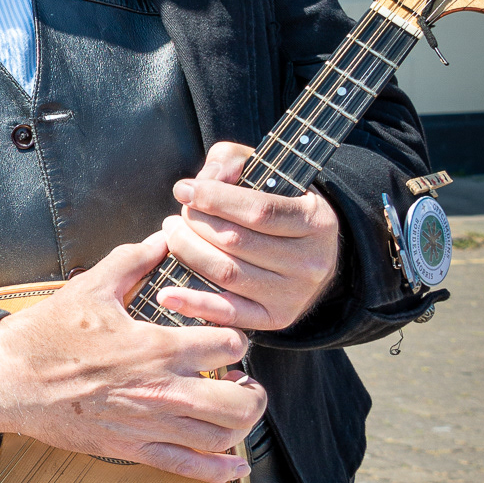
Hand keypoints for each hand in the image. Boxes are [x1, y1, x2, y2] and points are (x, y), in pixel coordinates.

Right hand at [0, 236, 265, 482]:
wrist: (9, 379)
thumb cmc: (48, 334)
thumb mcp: (91, 286)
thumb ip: (133, 260)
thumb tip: (161, 239)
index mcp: (156, 346)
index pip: (229, 345)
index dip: (237, 338)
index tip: (227, 337)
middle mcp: (161, 390)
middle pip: (239, 401)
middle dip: (252, 391)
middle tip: (244, 379)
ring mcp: (149, 424)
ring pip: (220, 438)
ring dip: (240, 425)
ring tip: (234, 408)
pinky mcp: (132, 449)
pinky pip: (189, 469)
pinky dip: (220, 471)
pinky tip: (235, 464)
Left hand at [157, 142, 340, 332]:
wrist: (309, 251)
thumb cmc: (277, 204)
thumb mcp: (265, 172)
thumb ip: (232, 164)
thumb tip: (201, 182)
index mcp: (316, 221)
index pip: (258, 210)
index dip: (215, 199)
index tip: (184, 190)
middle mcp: (311, 261)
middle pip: (237, 242)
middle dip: (196, 225)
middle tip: (176, 217)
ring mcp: (295, 294)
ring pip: (228, 274)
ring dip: (189, 253)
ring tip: (171, 237)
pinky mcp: (276, 318)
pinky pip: (229, 313)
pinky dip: (195, 304)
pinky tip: (167, 294)